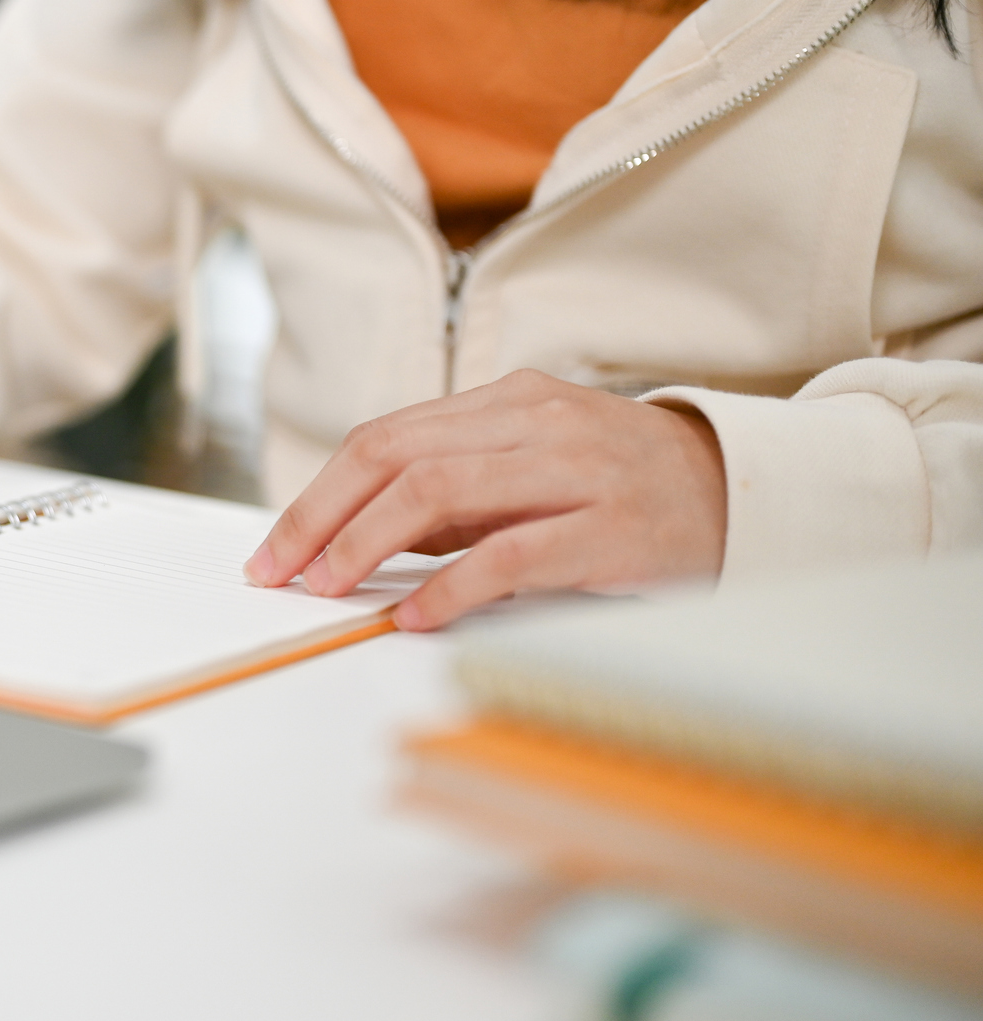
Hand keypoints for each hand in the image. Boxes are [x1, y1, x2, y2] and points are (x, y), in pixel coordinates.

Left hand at [242, 370, 725, 629]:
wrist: (746, 493)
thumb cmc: (624, 489)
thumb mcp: (531, 471)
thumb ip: (452, 497)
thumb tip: (355, 537)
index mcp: (507, 404)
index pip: (383, 439)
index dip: (316, 496)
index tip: (274, 550)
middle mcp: (535, 425)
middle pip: (392, 458)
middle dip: (320, 519)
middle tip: (280, 573)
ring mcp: (575, 472)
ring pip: (436, 493)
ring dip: (365, 546)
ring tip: (330, 589)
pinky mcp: (610, 531)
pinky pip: (508, 556)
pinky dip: (449, 589)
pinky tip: (415, 617)